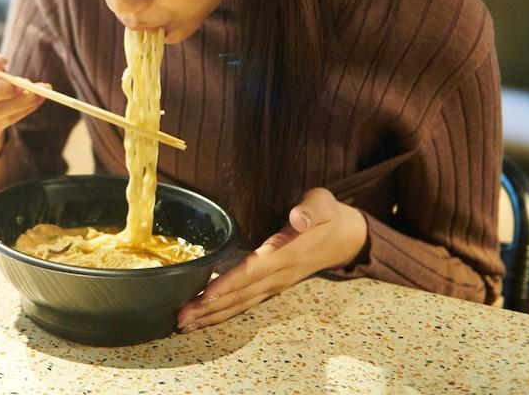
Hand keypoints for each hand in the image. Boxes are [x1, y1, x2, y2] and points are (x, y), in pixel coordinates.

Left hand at [176, 187, 367, 331]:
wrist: (348, 238)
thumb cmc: (329, 216)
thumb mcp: (324, 204)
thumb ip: (312, 210)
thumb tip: (299, 218)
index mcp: (288, 254)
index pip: (254, 271)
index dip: (229, 283)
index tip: (205, 294)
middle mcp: (280, 275)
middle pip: (241, 295)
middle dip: (210, 307)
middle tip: (180, 317)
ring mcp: (276, 285)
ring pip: (241, 304)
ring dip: (212, 316)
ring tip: (184, 324)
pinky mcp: (273, 287)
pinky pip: (246, 303)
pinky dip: (223, 312)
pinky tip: (204, 318)